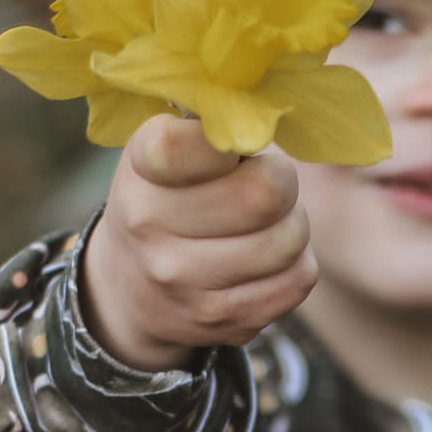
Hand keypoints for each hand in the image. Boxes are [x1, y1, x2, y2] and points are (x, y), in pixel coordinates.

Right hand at [79, 113, 316, 371]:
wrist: (132, 289)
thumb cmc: (167, 197)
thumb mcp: (164, 149)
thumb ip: (208, 124)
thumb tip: (263, 111)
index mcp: (140, 170)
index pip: (194, 143)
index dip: (232, 136)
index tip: (231, 147)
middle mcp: (151, 228)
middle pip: (267, 192)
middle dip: (281, 181)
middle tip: (266, 184)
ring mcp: (184, 281)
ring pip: (288, 239)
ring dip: (292, 225)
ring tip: (267, 222)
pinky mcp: (223, 320)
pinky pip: (298, 280)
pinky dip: (297, 263)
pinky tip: (271, 257)